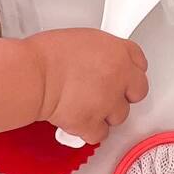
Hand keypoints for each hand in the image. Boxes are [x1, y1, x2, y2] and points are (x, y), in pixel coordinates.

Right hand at [26, 28, 148, 144]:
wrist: (33, 75)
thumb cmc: (47, 55)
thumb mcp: (83, 39)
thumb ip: (101, 52)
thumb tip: (101, 61)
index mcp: (118, 52)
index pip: (140, 62)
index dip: (130, 70)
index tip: (125, 75)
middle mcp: (120, 77)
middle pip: (138, 91)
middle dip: (125, 94)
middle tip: (108, 93)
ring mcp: (108, 102)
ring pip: (120, 115)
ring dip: (106, 113)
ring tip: (86, 105)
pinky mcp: (94, 123)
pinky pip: (100, 134)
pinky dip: (89, 130)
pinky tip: (78, 120)